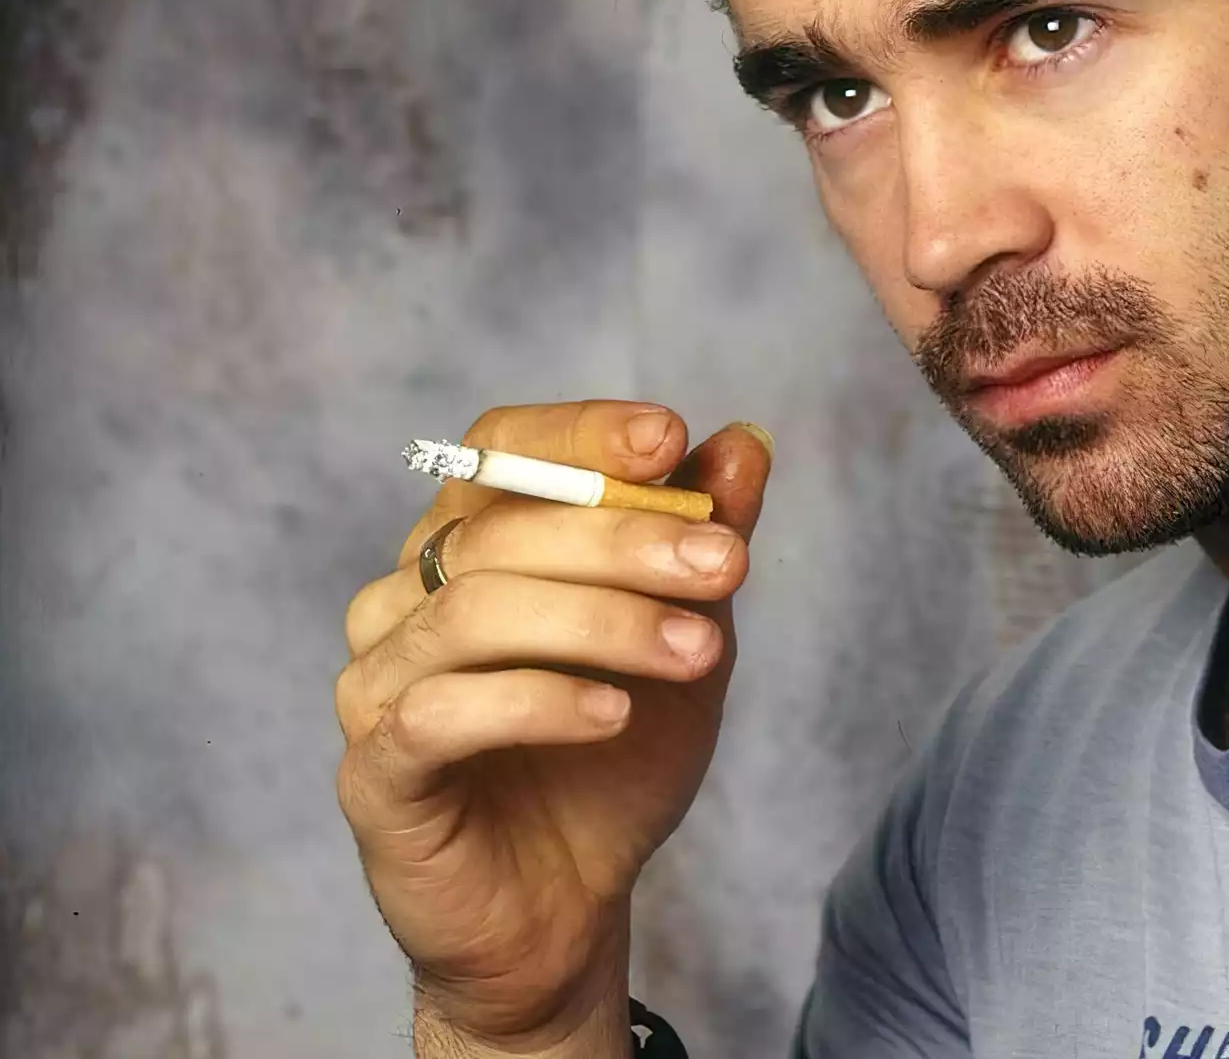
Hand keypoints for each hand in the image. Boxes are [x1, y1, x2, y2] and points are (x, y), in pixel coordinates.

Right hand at [334, 402, 773, 1048]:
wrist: (566, 906)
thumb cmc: (613, 761)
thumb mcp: (686, 640)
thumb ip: (706, 542)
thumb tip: (745, 441)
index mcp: (468, 544)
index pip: (500, 448)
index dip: (578, 433)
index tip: (671, 439)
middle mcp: (405, 597)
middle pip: (500, 530)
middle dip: (626, 538)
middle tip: (726, 562)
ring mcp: (377, 682)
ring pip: (475, 611)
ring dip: (602, 620)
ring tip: (697, 651)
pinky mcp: (372, 770)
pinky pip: (441, 713)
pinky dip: (539, 701)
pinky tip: (614, 713)